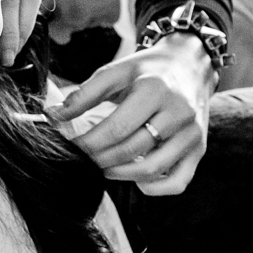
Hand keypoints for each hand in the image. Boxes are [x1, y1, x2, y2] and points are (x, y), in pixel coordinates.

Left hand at [51, 34, 213, 194]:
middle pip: (131, 150)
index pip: (116, 128)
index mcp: (155, 89)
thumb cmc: (148, 70)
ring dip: (119, 174)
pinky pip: (177, 182)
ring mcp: (192, 134)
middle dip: (99, 159)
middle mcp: (179, 113)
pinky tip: (135, 179)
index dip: (88, 143)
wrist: (190, 64)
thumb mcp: (116, 71)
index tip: (69, 147)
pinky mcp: (200, 149)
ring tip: (101, 166)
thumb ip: (84, 94)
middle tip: (81, 158)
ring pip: (152, 170)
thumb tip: (52, 116)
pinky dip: (153, 188)